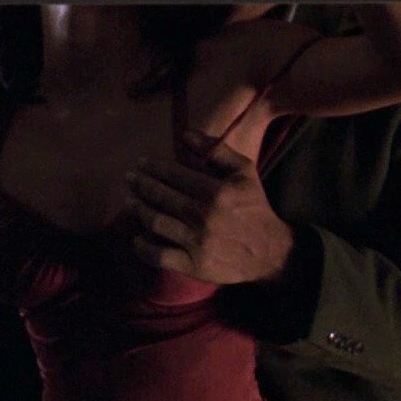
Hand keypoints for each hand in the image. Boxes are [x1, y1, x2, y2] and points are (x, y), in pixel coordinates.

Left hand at [125, 131, 293, 284]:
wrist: (271, 252)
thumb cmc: (255, 208)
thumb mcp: (245, 172)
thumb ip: (217, 150)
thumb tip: (185, 135)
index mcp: (216, 191)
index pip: (175, 175)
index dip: (153, 167)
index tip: (141, 163)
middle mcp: (204, 216)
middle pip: (161, 197)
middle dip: (141, 185)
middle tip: (129, 179)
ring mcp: (197, 242)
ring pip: (156, 223)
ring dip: (138, 210)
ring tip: (130, 203)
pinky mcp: (194, 265)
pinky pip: (160, 255)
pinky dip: (143, 247)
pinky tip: (136, 239)